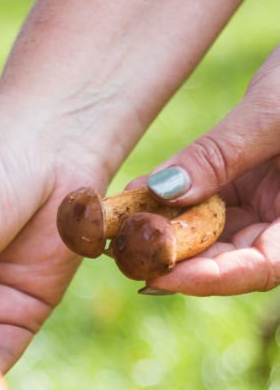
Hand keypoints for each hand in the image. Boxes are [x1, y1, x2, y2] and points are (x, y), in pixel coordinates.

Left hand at [140, 45, 279, 295]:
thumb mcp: (274, 111)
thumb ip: (221, 154)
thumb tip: (162, 192)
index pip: (260, 269)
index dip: (212, 278)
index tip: (163, 275)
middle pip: (229, 259)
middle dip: (177, 258)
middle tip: (127, 254)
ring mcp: (266, 203)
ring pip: (211, 233)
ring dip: (167, 232)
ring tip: (124, 226)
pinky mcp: (247, 182)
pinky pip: (204, 202)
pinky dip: (171, 201)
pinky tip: (137, 196)